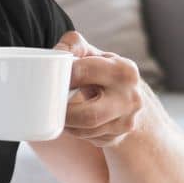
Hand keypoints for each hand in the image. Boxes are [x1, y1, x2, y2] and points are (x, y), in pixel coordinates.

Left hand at [54, 30, 144, 148]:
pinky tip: (74, 121)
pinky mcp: (118, 137)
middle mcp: (130, 98)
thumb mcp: (94, 53)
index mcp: (123, 70)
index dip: (62, 76)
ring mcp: (126, 121)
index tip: (51, 78)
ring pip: (86, 130)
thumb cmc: (104, 72)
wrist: (132, 100)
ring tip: (60, 113)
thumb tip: (57, 52)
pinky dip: (76, 131)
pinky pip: (89, 138)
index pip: (83, 72)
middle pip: (89, 115)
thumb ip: (74, 45)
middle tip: (51, 105)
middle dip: (65, 113)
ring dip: (68, 124)